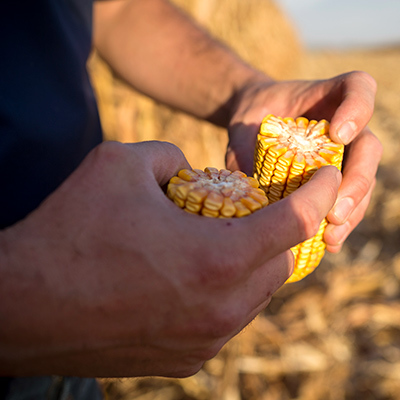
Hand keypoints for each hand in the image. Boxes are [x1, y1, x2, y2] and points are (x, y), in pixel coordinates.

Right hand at [1, 141, 339, 377]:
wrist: (21, 304)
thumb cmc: (69, 230)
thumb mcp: (121, 165)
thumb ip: (172, 158)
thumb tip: (190, 172)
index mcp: (215, 258)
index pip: (295, 222)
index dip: (318, 194)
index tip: (327, 178)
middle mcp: (220, 308)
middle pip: (281, 264)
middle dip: (283, 232)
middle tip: (267, 209)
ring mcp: (203, 341)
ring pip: (257, 296)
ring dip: (255, 264)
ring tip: (232, 240)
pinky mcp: (183, 361)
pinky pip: (227, 319)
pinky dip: (228, 292)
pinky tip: (202, 274)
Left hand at [227, 71, 381, 251]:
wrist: (252, 124)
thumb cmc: (250, 120)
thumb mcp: (243, 129)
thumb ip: (245, 152)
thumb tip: (249, 195)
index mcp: (326, 96)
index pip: (358, 88)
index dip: (357, 108)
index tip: (339, 134)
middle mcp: (344, 124)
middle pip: (368, 147)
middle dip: (356, 181)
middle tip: (334, 211)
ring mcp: (343, 153)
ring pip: (363, 179)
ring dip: (352, 210)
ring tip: (331, 236)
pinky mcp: (335, 178)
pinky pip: (348, 199)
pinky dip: (342, 222)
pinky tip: (329, 242)